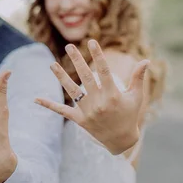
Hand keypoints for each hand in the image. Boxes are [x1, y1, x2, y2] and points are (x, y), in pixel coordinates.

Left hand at [34, 40, 149, 154]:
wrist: (121, 141)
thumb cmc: (130, 115)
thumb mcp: (136, 97)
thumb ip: (138, 78)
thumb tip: (146, 60)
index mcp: (113, 95)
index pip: (104, 71)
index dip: (98, 55)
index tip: (91, 42)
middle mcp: (98, 102)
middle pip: (85, 77)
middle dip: (77, 60)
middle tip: (69, 46)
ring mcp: (87, 111)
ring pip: (72, 91)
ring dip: (61, 77)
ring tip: (51, 64)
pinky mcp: (79, 119)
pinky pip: (62, 111)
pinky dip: (49, 105)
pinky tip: (36, 99)